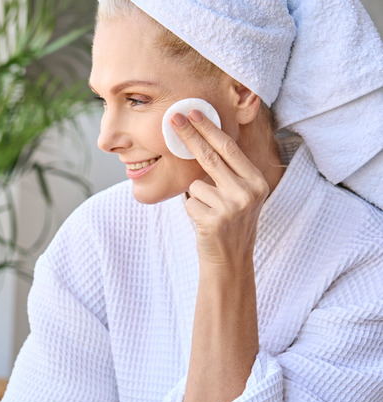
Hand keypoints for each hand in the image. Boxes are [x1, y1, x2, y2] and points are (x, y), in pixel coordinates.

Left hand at [171, 110, 269, 267]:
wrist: (230, 259)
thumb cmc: (228, 221)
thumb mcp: (238, 194)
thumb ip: (227, 171)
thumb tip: (200, 138)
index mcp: (256, 181)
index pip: (229, 148)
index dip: (209, 129)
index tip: (193, 113)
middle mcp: (249, 191)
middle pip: (210, 156)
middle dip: (190, 135)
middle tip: (174, 118)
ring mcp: (233, 206)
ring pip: (195, 183)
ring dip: (196, 196)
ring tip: (210, 212)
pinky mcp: (215, 220)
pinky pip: (189, 202)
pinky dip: (192, 210)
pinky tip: (205, 222)